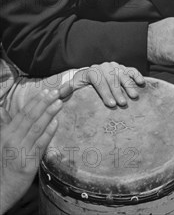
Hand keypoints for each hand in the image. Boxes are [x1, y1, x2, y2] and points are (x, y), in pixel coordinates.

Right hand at [0, 90, 61, 213]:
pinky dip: (49, 132)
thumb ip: (4, 126)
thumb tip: (1, 110)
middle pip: (30, 118)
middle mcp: (12, 141)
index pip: (22, 114)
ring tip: (59, 103)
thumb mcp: (0, 143)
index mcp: (5, 134)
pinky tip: (56, 122)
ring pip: (37, 128)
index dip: (35, 101)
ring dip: (49, 113)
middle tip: (56, 92)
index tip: (45, 91)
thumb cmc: (2, 164)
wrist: (0, 190)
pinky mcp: (29, 163)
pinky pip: (41, 144)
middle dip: (44, 103)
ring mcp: (21, 151)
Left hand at [59, 62, 144, 107]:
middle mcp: (104, 67)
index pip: (98, 80)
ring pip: (123, 74)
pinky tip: (141, 83)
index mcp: (91, 71)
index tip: (110, 104)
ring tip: (133, 96)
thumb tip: (59, 93)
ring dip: (129, 85)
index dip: (105, 92)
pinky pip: (132, 70)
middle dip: (118, 91)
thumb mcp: (73, 86)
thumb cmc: (82, 86)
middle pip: (112, 78)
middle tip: (123, 103)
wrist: (90, 76)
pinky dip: (137, 76)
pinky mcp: (123, 68)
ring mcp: (115, 66)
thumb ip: (67, 89)